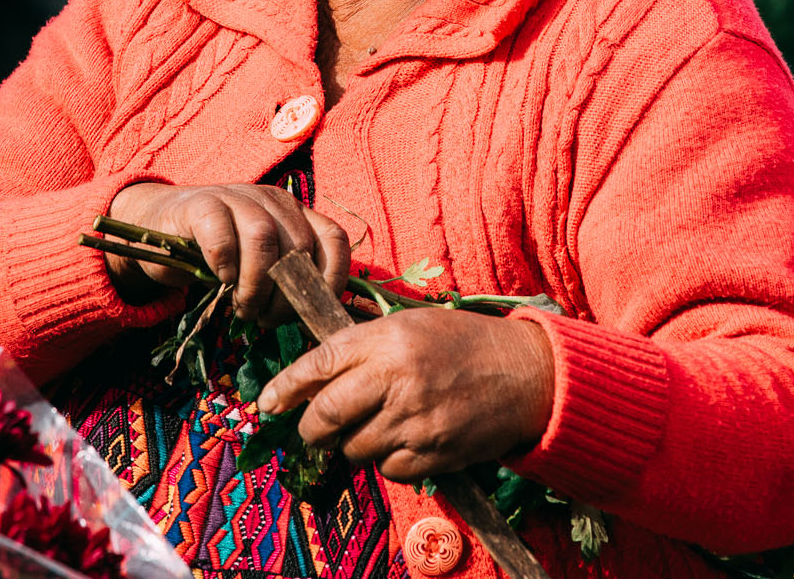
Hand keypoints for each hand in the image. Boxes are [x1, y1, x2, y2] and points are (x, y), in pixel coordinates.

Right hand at [105, 182, 351, 321]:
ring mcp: (236, 196)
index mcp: (294, 213)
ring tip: (244, 307)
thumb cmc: (217, 254)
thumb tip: (313, 315)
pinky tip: (221, 279)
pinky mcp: (201, 203)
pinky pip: (221, 234)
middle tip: (266, 318)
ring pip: (263, 236)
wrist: (160, 225)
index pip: (333, 238)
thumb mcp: (259, 266)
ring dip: (256, 283)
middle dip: (286, 293)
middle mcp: (271, 200)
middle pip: (298, 244)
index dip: (331, 277)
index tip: (313, 310)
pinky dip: (225, 264)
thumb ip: (286, 279)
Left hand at [256, 307, 554, 481]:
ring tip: (379, 425)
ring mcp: (415, 419)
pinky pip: (388, 469)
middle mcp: (397, 378)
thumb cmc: (464, 343)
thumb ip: (364, 344)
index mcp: (388, 339)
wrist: (526, 374)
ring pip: (354, 448)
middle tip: (317, 428)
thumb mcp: (411, 324)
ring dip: (355, 443)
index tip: (267, 403)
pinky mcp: (434, 452)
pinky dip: (388, 460)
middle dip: (313, 427)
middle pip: (326, 416)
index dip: (286, 388)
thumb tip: (314, 374)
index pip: (319, 364)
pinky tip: (406, 440)